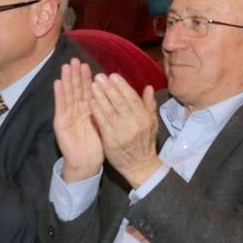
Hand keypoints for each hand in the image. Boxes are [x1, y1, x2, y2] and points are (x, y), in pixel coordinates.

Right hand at [53, 59, 103, 181]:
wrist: (87, 162)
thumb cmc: (98, 143)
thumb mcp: (106, 123)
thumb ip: (108, 108)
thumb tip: (115, 93)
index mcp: (88, 109)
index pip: (87, 91)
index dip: (87, 78)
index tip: (87, 64)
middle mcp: (77, 110)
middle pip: (76, 89)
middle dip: (75, 75)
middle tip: (75, 60)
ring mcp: (67, 115)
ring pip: (68, 94)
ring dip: (66, 80)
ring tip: (66, 66)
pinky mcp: (60, 122)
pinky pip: (61, 106)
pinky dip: (59, 94)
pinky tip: (58, 83)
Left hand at [88, 72, 161, 189]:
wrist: (139, 165)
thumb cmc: (145, 142)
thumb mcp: (152, 123)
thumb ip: (149, 105)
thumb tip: (148, 87)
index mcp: (144, 117)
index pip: (132, 98)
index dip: (122, 86)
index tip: (113, 76)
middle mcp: (134, 123)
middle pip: (120, 102)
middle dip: (109, 88)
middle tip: (99, 76)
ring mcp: (122, 132)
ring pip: (109, 111)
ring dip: (100, 97)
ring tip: (92, 85)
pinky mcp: (111, 140)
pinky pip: (103, 123)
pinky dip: (96, 111)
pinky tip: (90, 102)